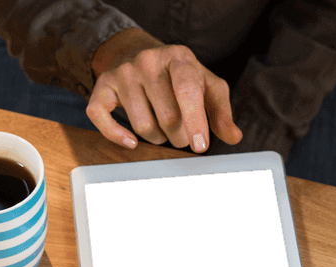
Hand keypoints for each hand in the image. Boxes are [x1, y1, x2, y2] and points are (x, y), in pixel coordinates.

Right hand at [88, 28, 242, 151]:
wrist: (138, 52)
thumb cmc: (179, 76)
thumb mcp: (207, 85)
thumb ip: (221, 111)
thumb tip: (233, 137)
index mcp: (179, 58)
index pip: (187, 91)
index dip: (195, 121)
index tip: (200, 146)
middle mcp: (148, 62)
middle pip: (167, 118)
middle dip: (179, 136)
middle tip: (182, 132)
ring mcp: (122, 73)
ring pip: (143, 126)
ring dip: (157, 138)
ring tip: (162, 127)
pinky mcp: (101, 87)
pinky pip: (102, 119)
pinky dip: (117, 136)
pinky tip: (131, 142)